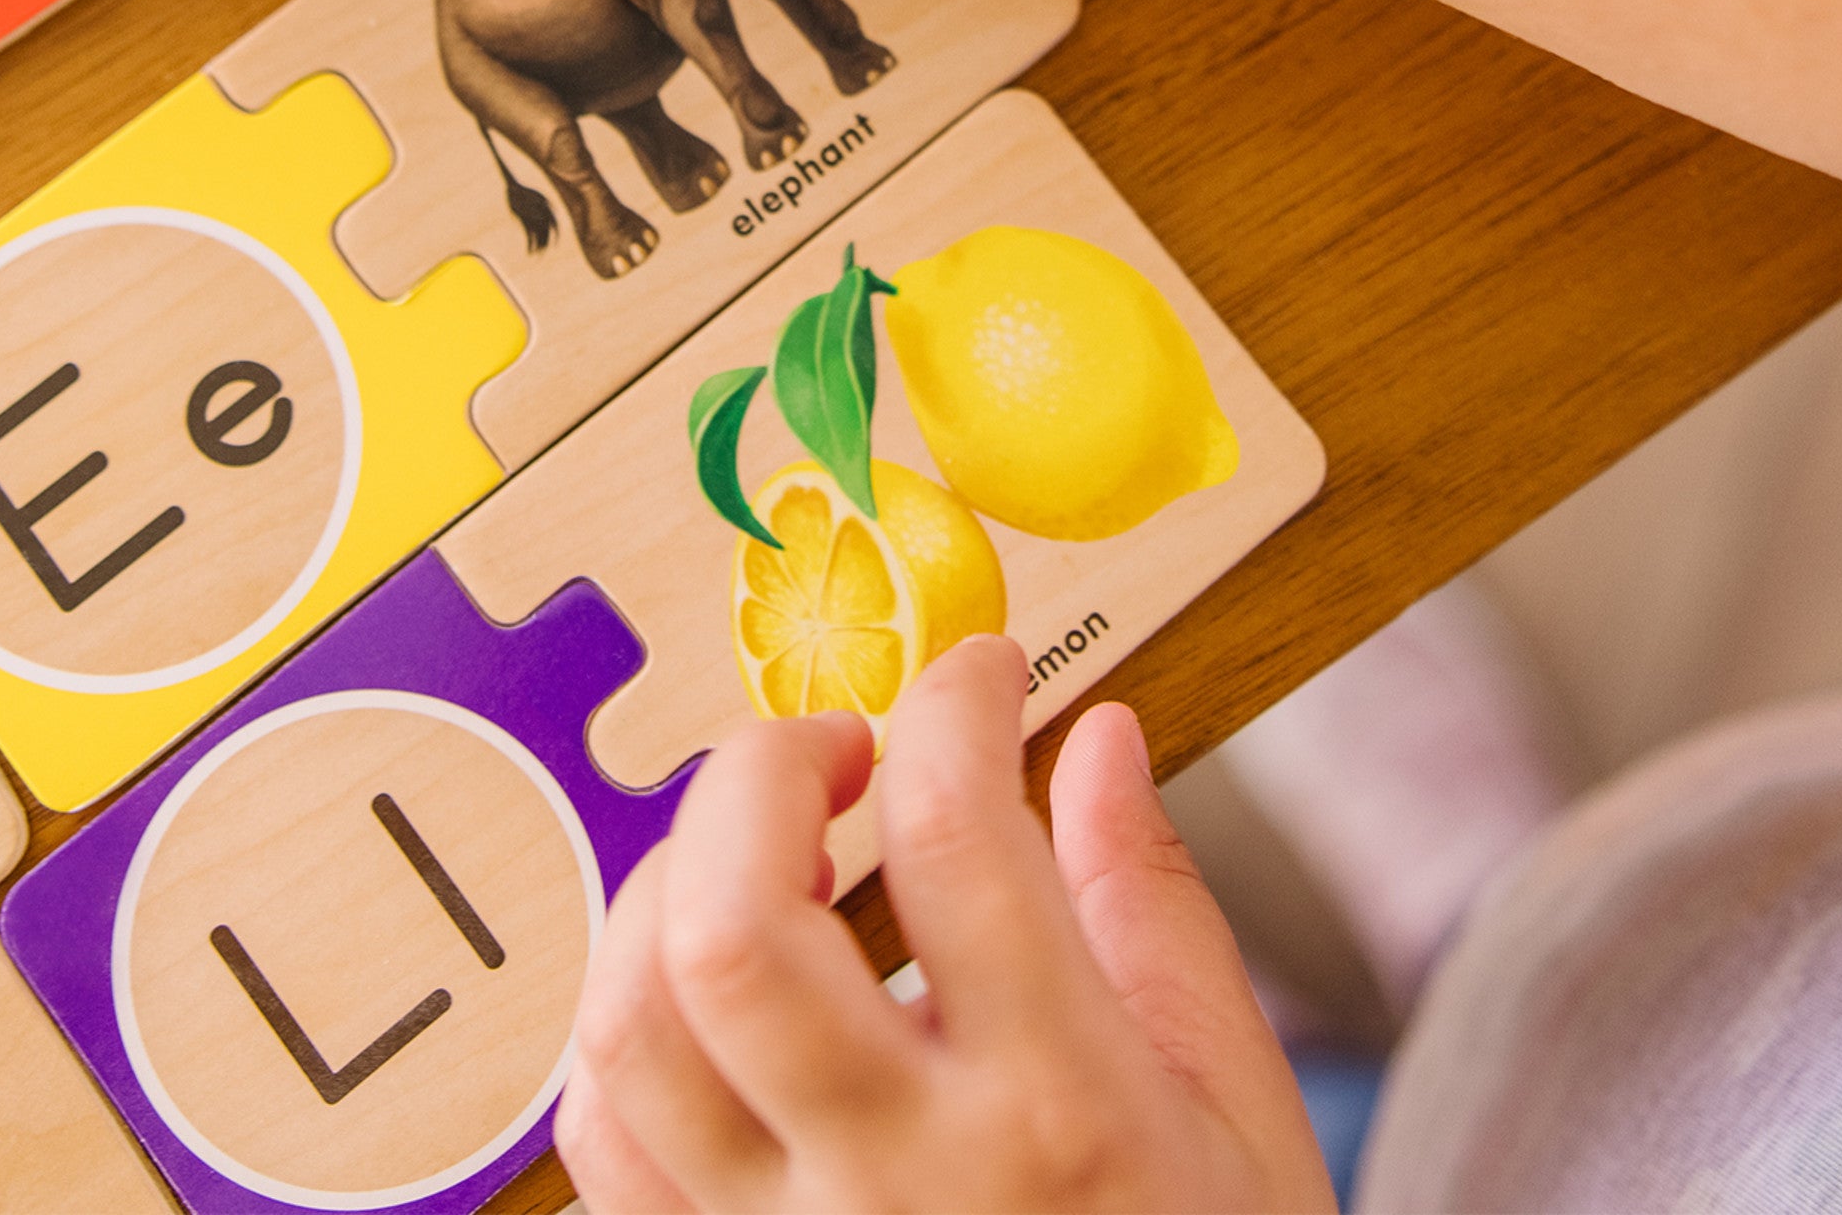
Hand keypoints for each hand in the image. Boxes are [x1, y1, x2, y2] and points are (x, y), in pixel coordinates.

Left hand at [557, 638, 1332, 1213]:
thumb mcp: (1239, 1107)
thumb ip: (1157, 907)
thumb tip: (1100, 740)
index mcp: (1057, 1110)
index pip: (958, 833)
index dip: (957, 701)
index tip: (983, 677)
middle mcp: (899, 1182)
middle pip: (734, 930)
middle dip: (759, 777)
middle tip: (834, 753)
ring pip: (633, 1030)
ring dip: (669, 889)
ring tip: (759, 858)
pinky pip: (602, 1145)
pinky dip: (626, 1028)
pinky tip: (709, 993)